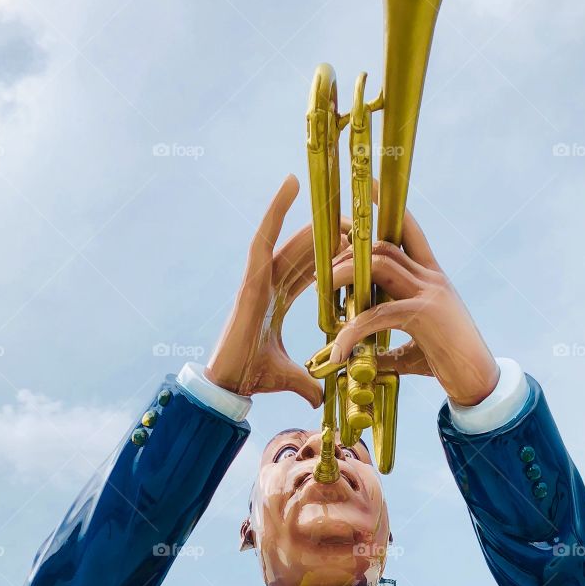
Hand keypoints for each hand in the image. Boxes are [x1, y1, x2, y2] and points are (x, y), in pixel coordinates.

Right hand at [206, 175, 335, 405]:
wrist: (230, 384)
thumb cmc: (252, 376)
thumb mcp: (289, 376)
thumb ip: (307, 383)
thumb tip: (320, 400)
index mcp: (276, 301)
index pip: (308, 271)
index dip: (329, 256)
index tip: (354, 243)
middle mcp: (268, 284)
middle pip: (302, 250)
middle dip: (326, 232)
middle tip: (352, 212)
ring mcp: (258, 278)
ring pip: (288, 237)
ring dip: (308, 214)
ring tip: (330, 190)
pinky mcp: (250, 278)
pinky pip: (264, 237)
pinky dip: (275, 210)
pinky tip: (291, 185)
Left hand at [328, 208, 498, 407]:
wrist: (479, 383)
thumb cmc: (450, 364)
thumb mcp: (415, 349)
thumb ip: (390, 346)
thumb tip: (368, 358)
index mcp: (432, 279)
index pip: (410, 232)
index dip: (390, 208)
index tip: (369, 189)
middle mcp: (432, 278)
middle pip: (383, 246)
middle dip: (348, 252)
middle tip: (320, 269)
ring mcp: (430, 293)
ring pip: (379, 266)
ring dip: (344, 275)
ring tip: (320, 293)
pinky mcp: (424, 315)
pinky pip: (378, 314)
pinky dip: (352, 331)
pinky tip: (338, 351)